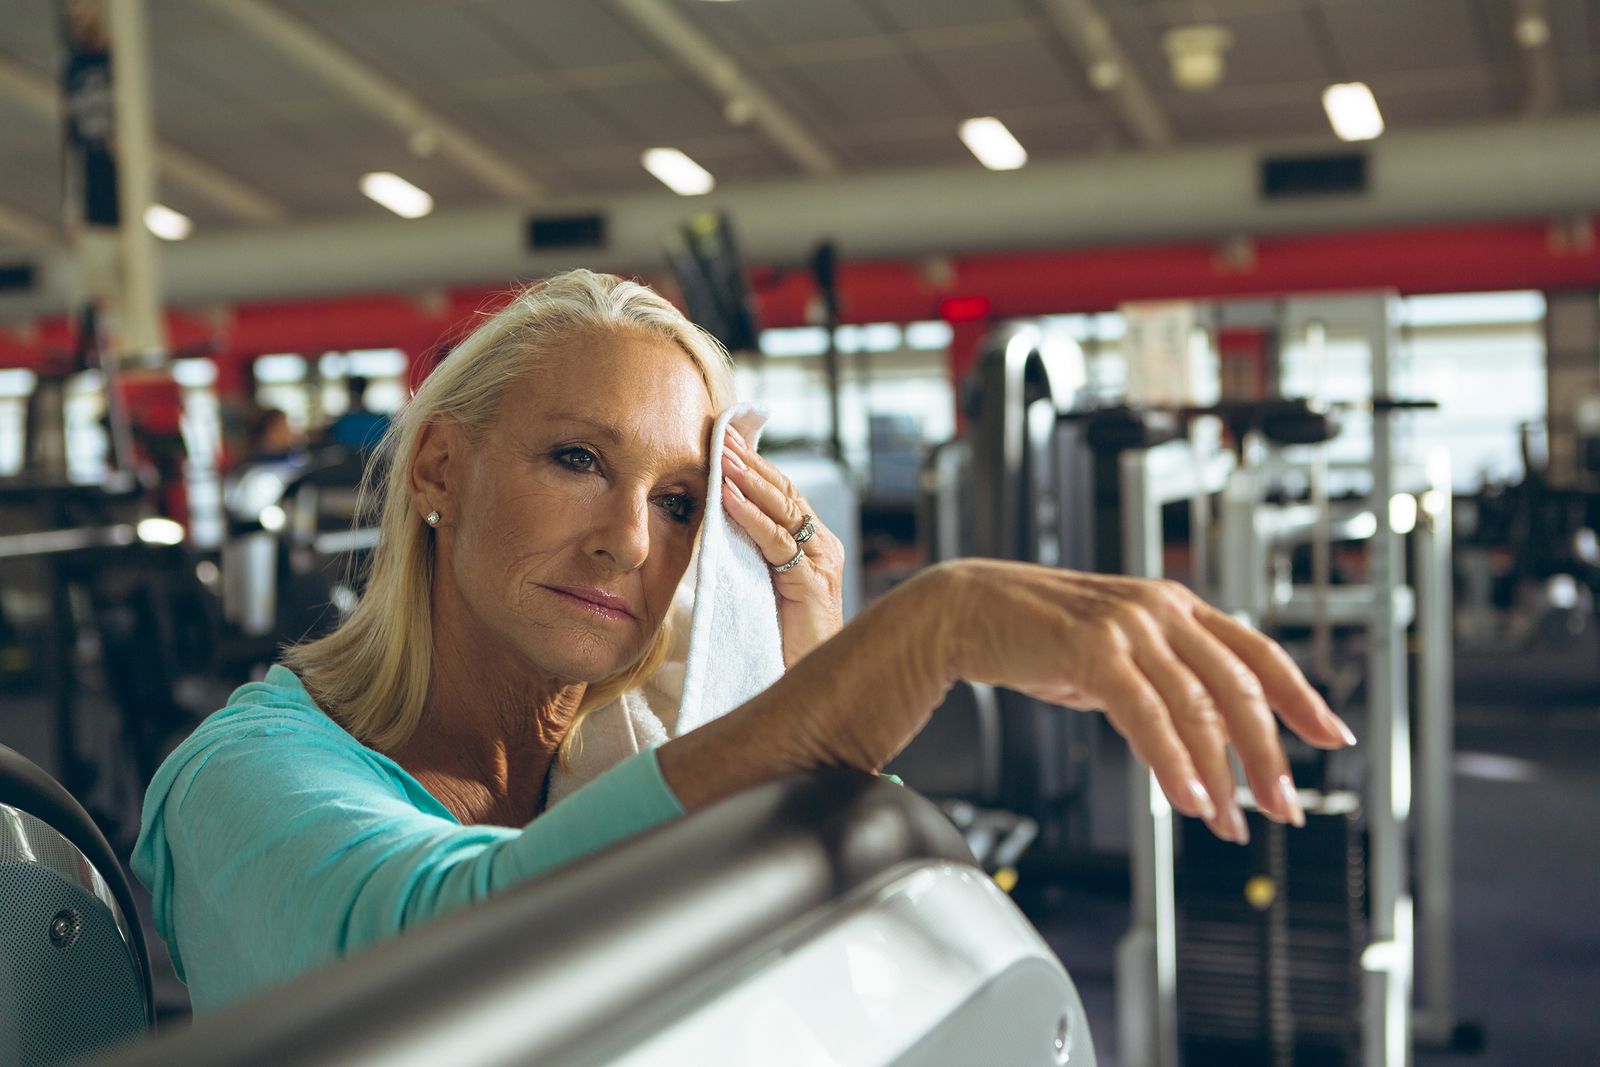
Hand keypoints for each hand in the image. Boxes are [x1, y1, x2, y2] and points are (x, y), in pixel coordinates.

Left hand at [719, 427, 845, 666]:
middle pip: (786, 494)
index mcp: (815, 548)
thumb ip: (753, 556)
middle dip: (752, 463)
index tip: (726, 442)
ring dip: (750, 481)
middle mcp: (824, 550)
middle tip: (722, 436)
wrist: (809, 689)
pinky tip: (730, 498)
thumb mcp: (765, 589)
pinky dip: (753, 518)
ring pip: (785, 511)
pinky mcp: (813, 586)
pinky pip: (779, 544)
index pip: (784, 496)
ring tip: (722, 457)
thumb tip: (720, 521)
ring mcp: (822, 566)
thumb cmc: (785, 644)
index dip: (757, 467)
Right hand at [933, 560, 1353, 842]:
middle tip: (1283, 807)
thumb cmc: (1035, 632)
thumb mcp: (1114, 652)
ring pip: (1198, 707)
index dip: (1301, 696)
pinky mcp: (1092, 650)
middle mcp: (1161, 609)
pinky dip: (1173, 764)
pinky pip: (1147, 716)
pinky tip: (1188, 799)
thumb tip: (1204, 737)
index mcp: (1175, 605)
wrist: (965, 608)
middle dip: (1268, 755)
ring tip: (1229, 821)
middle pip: (1239, 688)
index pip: (1258, 653)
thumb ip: (1161, 681)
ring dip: (1221, 774)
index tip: (1331, 736)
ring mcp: (1128, 626)